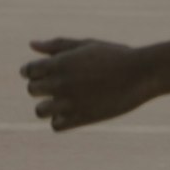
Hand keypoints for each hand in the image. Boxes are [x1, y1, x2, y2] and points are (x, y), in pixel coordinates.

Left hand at [20, 36, 169, 131]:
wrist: (141, 73)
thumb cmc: (114, 55)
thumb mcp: (86, 45)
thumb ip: (57, 46)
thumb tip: (32, 44)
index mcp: (61, 62)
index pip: (28, 71)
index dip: (33, 71)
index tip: (44, 71)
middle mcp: (61, 82)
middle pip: (32, 90)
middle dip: (40, 87)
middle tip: (59, 83)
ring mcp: (70, 102)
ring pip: (40, 111)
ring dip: (48, 106)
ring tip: (64, 99)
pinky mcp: (81, 118)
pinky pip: (56, 125)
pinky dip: (61, 119)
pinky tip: (74, 109)